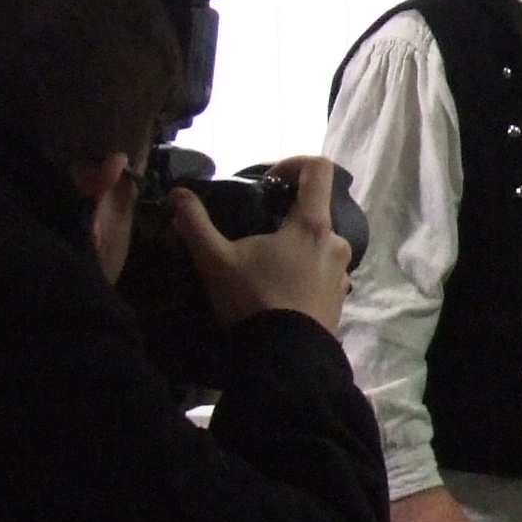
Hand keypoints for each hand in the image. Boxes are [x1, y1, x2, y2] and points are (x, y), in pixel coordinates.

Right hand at [173, 155, 352, 334]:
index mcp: (312, 224)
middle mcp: (336, 243)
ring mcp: (343, 273)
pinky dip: (303, 272)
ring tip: (265, 265)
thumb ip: (195, 223)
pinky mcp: (340, 299)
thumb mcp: (215, 260)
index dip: (294, 163)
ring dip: (295, 247)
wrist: (284, 359)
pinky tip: (278, 291)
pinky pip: (323, 273)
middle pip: (315, 211)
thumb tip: (178, 194)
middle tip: (257, 230)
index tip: (269, 180)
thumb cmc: (253, 301)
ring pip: (319, 244)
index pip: (319, 169)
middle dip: (286, 215)